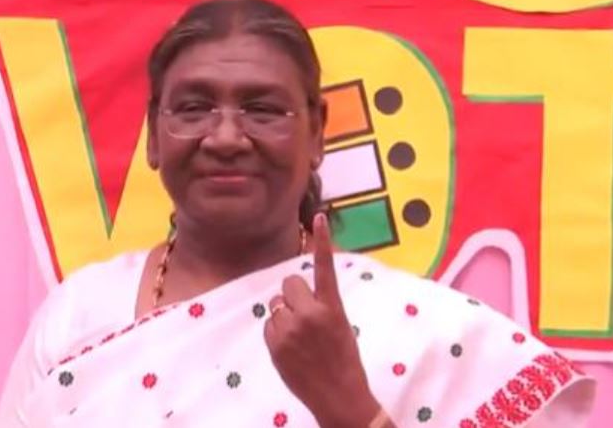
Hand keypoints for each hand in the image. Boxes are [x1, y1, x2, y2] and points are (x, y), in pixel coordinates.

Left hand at [264, 213, 381, 427]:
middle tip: (304, 315)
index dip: (322, 242)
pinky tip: (291, 348)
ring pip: (276, 304)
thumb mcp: (340, 326)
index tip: (319, 217)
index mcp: (332, 307)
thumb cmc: (344, 360)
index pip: (325, 268)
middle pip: (289, 283)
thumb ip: (321, 307)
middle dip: (293, 295)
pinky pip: (269, 324)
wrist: (339, 396)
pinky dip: (276, 332)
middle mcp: (310, 313)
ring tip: (300, 337)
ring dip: (284, 314)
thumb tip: (296, 295)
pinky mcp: (275, 343)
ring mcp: (291, 329)